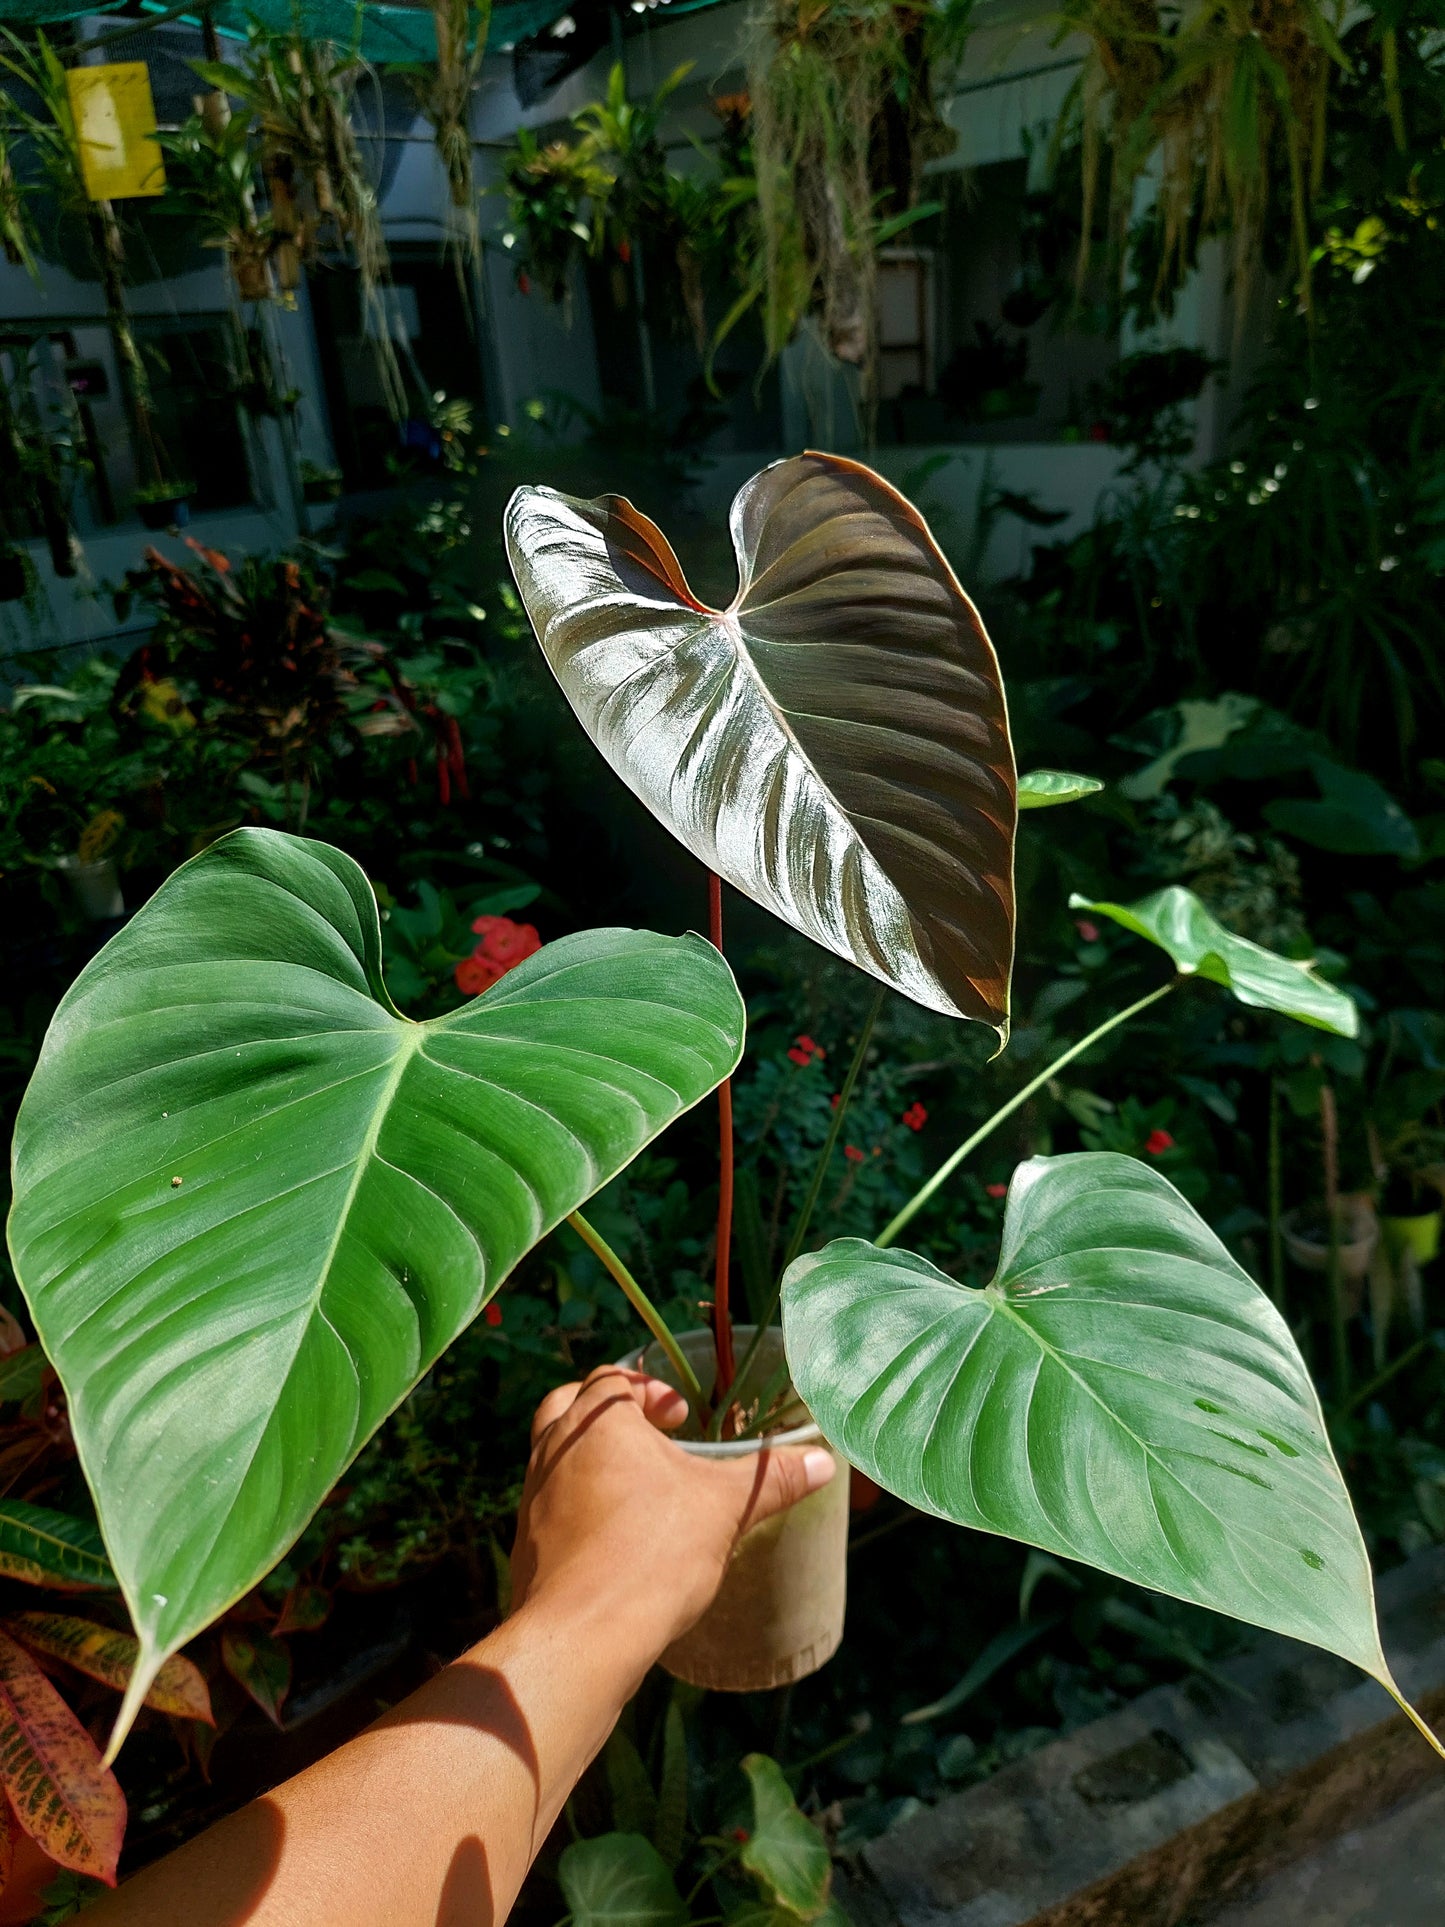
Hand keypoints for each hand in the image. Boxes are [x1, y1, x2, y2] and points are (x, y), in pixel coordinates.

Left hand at [510, 1366, 835, 1657]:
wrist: (581, 1635)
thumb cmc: (652, 1554)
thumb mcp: (724, 1508)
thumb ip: (771, 1479)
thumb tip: (822, 1461)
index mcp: (596, 1421)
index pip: (613, 1379)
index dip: (649, 1389)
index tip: (681, 1416)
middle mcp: (554, 1448)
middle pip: (570, 1406)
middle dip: (610, 1416)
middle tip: (652, 1440)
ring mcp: (534, 1496)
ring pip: (556, 1457)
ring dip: (593, 1460)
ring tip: (640, 1491)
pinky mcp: (527, 1544)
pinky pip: (552, 1506)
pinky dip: (580, 1506)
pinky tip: (618, 1539)